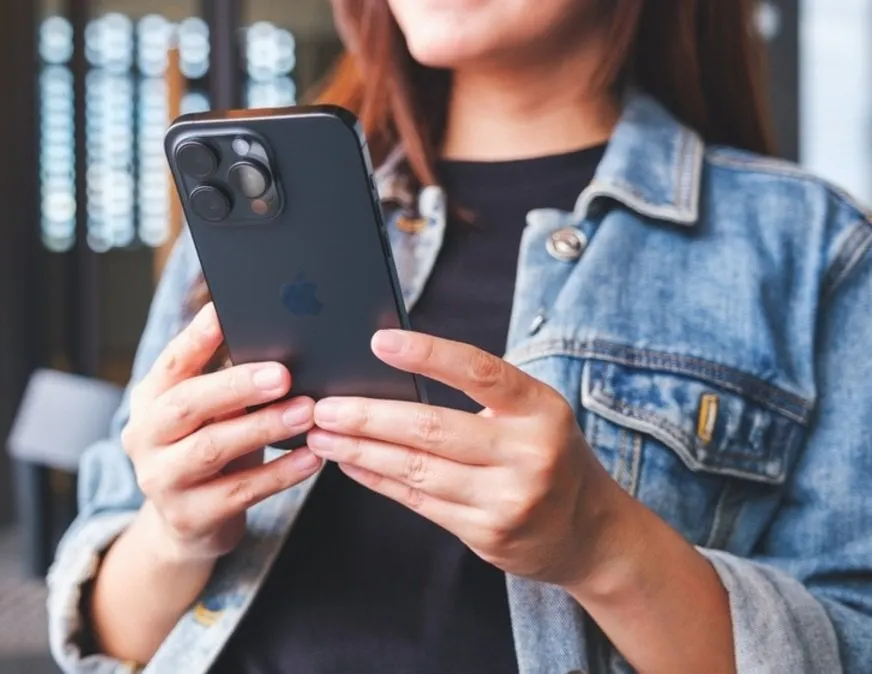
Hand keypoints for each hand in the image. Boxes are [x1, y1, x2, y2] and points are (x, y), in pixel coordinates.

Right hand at [121, 303, 322, 562]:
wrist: (186, 526)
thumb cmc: (209, 452)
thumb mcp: (210, 414)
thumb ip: (227, 383)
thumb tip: (278, 343)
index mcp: (150, 399)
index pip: (171, 362)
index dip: (196, 338)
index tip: (223, 313)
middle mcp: (145, 436)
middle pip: (187, 404)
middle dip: (236, 386)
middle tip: (283, 374)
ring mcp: (162, 480)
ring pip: (211, 448)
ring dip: (263, 427)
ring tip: (306, 412)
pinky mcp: (189, 517)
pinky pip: (240, 491)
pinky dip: (279, 473)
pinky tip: (311, 458)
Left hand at [306, 329, 633, 588]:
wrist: (590, 535)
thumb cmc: (548, 458)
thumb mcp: (535, 416)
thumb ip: (481, 397)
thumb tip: (392, 373)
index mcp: (540, 409)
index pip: (480, 372)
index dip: (428, 354)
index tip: (379, 341)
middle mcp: (528, 453)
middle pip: (432, 428)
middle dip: (368, 416)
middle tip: (324, 405)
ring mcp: (507, 499)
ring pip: (416, 469)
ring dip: (360, 450)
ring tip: (323, 435)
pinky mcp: (486, 534)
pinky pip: (418, 501)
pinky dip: (377, 479)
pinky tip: (351, 463)